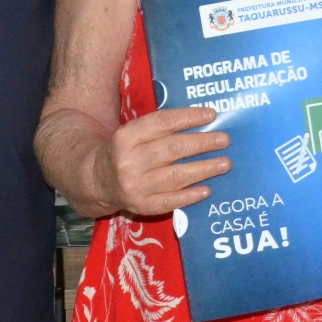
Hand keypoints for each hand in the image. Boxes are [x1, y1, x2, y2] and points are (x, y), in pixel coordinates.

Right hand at [92, 106, 230, 214]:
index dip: (188, 118)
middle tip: (224, 140)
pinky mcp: (141, 206)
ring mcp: (134, 186)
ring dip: (203, 169)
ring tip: (224, 163)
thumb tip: (203, 123)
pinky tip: (207, 190)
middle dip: (202, 143)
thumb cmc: (125, 151)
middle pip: (171, 149)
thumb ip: (160, 128)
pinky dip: (190, 196)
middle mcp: (129, 161)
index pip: (162, 123)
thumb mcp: (133, 133)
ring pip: (175, 176)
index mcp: (126, 136)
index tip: (212, 115)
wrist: (97, 180)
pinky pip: (170, 201)